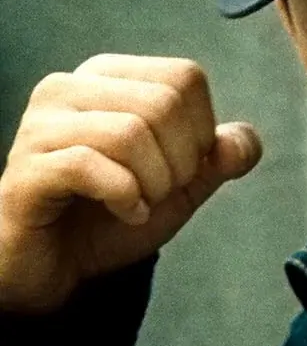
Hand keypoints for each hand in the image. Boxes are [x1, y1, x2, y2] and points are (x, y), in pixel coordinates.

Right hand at [0, 55, 261, 313]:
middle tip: (160, 191)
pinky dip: (125, 198)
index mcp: (108, 78)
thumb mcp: (183, 185)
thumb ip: (220, 157)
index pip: (184, 77)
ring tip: (140, 203)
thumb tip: (242, 142)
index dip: (202, 130)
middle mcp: (68, 89)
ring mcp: (39, 127)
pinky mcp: (26, 169)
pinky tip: (125, 213)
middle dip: (181, 161)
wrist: (57, 268)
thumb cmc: (112, 216)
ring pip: (129, 132)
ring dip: (154, 183)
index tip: (181, 167)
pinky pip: (89, 166)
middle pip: (163, 102)